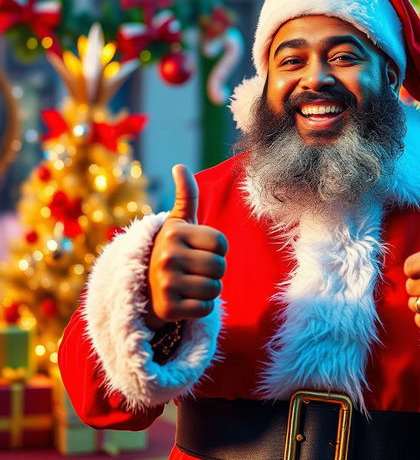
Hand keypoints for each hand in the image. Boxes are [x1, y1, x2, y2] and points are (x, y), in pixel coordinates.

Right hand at [145, 164, 226, 329]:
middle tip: (193, 270)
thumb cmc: (171, 249)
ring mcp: (165, 283)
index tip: (199, 250)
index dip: (217, 250)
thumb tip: (179, 166)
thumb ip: (186, 195)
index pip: (222, 244)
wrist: (142, 285)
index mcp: (174, 232)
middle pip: (220, 267)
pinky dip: (200, 308)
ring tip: (189, 284)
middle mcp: (166, 256)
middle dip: (213, 271)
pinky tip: (184, 300)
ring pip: (215, 290)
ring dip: (208, 290)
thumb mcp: (178, 222)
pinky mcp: (167, 309)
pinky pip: (206, 309)